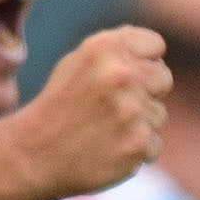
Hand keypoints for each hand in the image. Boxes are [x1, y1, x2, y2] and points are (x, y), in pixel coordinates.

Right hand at [9, 26, 169, 199]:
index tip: (124, 76)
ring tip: (105, 129)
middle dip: (146, 91)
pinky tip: (108, 148)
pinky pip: (154, 144)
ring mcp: (131, 110)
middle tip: (114, 106)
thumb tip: (157, 52)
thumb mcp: (78, 63)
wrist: (35, 154)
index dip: (143, 62)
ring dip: (139, 124)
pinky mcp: (138, 143)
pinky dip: (135, 150)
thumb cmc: (61, 106)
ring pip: (159, 114)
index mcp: (104, 48)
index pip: (155, 45)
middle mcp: (120, 74)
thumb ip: (117, 51)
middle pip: (164, 78)